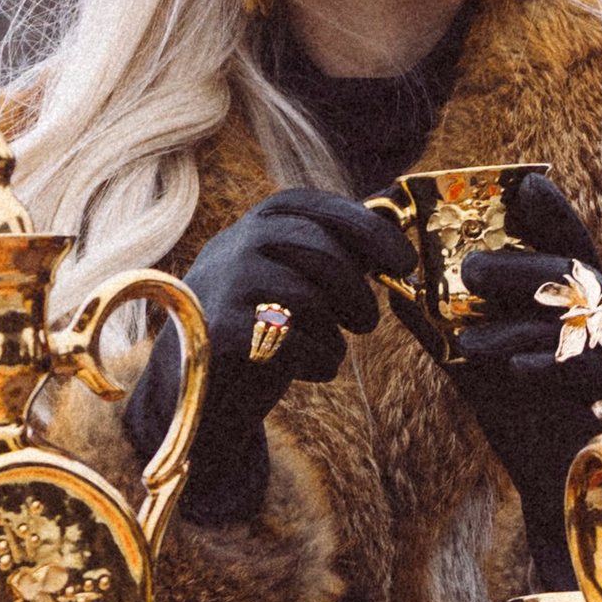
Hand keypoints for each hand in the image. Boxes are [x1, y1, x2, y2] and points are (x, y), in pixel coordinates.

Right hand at [124, 186, 414, 527]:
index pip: (314, 205)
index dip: (366, 227)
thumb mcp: (293, 281)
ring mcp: (221, 286)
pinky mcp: (218, 332)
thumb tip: (393, 229)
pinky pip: (294, 341)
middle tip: (368, 322)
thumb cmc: (260, 330)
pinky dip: (319, 359)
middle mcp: (232, 244)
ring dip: (336, 334)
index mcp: (253, 224)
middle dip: (356, 291)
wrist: (197, 395)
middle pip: (320, 251)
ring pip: (310, 298)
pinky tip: (313, 369)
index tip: (404, 259)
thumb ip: (334, 253)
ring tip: (331, 350)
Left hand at [434, 173, 601, 590]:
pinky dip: (546, 364)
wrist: (560, 488)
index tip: (526, 186)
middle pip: (572, 270)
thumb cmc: (527, 419)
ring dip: (519, 322)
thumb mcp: (478, 367)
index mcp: (575, 301)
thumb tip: (397, 292)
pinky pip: (584, 368)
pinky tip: (512, 371)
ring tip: (469, 342)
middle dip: (521, 265)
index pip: (567, 243)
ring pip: (576, 316)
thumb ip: (447, 328)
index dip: (553, 212)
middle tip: (471, 267)